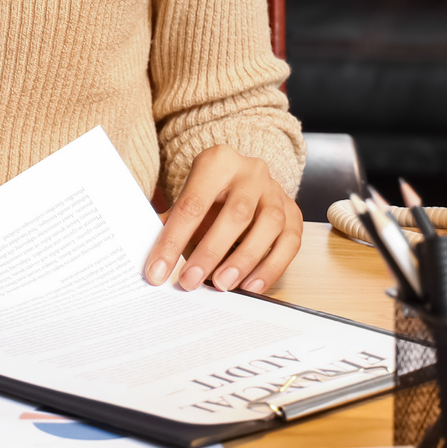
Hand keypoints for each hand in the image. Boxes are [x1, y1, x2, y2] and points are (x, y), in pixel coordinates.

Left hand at [144, 145, 301, 295]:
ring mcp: (276, 191)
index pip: (192, 204)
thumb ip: (171, 224)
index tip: (157, 271)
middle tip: (190, 282)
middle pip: (235, 214)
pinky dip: (271, 267)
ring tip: (222, 285)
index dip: (173, 240)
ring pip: (268, 226)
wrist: (242, 179)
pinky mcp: (293, 212)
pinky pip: (289, 242)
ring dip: (243, 260)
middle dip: (211, 252)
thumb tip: (153, 263)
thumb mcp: (188, 199)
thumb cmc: (210, 195)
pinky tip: (250, 286)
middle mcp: (251, 172)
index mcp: (217, 162)